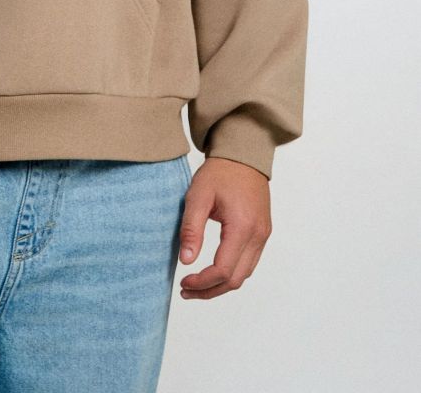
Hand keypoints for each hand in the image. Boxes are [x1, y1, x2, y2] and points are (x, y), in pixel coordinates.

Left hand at [178, 156, 271, 299]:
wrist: (243, 156)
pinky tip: (213, 271)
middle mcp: (258, 236)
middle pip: (236, 279)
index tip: (183, 282)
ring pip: (244, 275)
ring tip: (196, 285)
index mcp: (242, 227)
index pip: (223, 270)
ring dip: (221, 285)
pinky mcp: (262, 233)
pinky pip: (249, 263)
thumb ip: (192, 229)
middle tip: (186, 290)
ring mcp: (263, 236)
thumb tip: (186, 261)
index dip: (202, 282)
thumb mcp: (198, 196)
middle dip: (210, 290)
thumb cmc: (219, 173)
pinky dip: (231, 273)